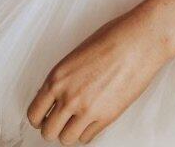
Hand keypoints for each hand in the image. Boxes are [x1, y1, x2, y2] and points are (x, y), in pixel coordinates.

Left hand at [26, 5, 174, 143]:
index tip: (46, 117)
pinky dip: (88, 132)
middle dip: (54, 128)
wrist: (140, 40)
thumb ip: (64, 78)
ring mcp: (87, 109)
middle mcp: (68, 96)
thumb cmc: (114, 37)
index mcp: (57, 77)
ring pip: (66, 139)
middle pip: (48, 132)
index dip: (39, 118)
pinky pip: (87, 138)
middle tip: (63, 121)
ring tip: (79, 121)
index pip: (34, 113)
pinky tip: (93, 120)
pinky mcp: (106, 117)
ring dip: (71, 132)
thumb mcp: (78, 54)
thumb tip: (58, 95)